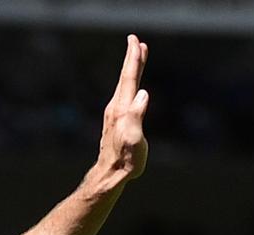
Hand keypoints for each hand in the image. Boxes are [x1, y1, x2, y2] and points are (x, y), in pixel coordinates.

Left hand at [97, 35, 149, 182]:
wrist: (110, 174)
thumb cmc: (126, 159)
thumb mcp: (134, 139)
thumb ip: (137, 115)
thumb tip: (143, 94)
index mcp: (122, 109)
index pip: (130, 78)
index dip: (133, 59)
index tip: (135, 41)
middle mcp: (116, 108)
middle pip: (126, 77)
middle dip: (132, 58)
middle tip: (135, 40)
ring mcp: (115, 114)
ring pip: (125, 85)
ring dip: (131, 69)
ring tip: (137, 56)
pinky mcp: (117, 121)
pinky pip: (125, 95)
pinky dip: (130, 83)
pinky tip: (133, 86)